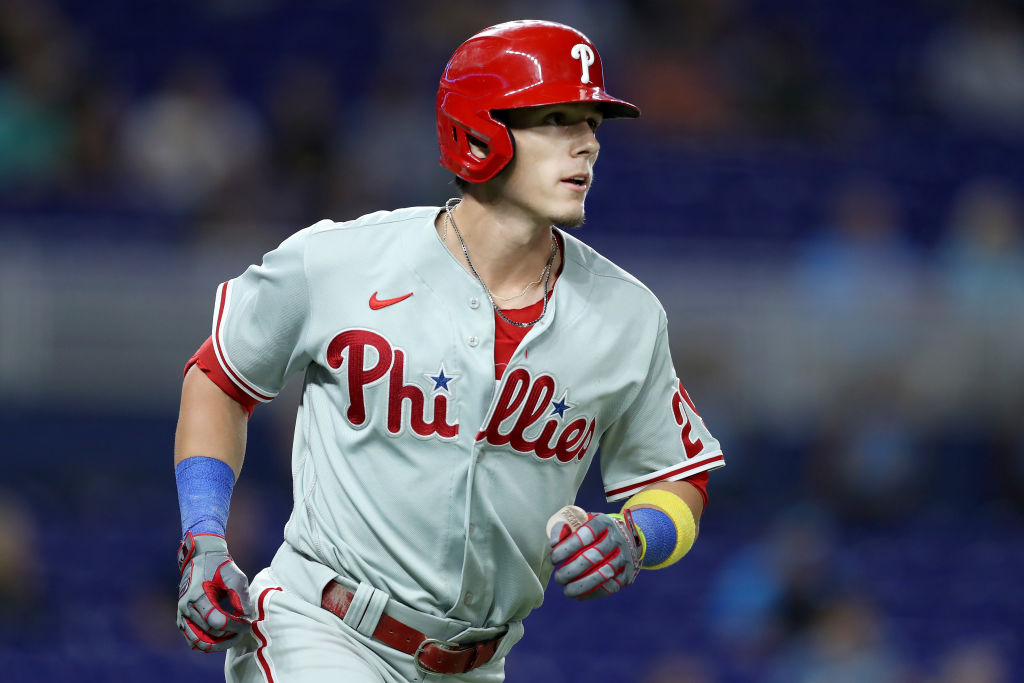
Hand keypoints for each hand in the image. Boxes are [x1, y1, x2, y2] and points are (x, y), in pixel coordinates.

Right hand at [176, 532, 253, 651]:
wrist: (201, 558)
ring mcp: (182, 615)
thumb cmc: (220, 566)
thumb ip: (240, 596)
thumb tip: (245, 616)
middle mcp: (186, 609)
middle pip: (209, 634)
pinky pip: (192, 640)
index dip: (235, 626)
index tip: (247, 624)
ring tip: (233, 637)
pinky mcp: (182, 619)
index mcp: (198, 596)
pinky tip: (222, 637)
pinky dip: (206, 643)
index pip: (217, 622)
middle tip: (243, 630)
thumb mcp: (235, 576)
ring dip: (217, 645)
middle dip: (229, 635)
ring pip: (198, 643)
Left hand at [549, 510, 642, 599]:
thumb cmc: (594, 531)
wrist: (624, 537)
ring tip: (566, 591)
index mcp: (603, 523)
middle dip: (572, 570)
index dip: (567, 548)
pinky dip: (594, 593)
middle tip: (558, 578)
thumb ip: (565, 528)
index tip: (554, 558)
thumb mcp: (581, 522)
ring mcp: (624, 556)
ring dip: (582, 585)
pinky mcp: (627, 572)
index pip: (585, 535)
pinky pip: (611, 586)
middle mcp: (616, 539)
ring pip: (603, 574)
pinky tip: (580, 595)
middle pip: (593, 556)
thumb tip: (554, 542)